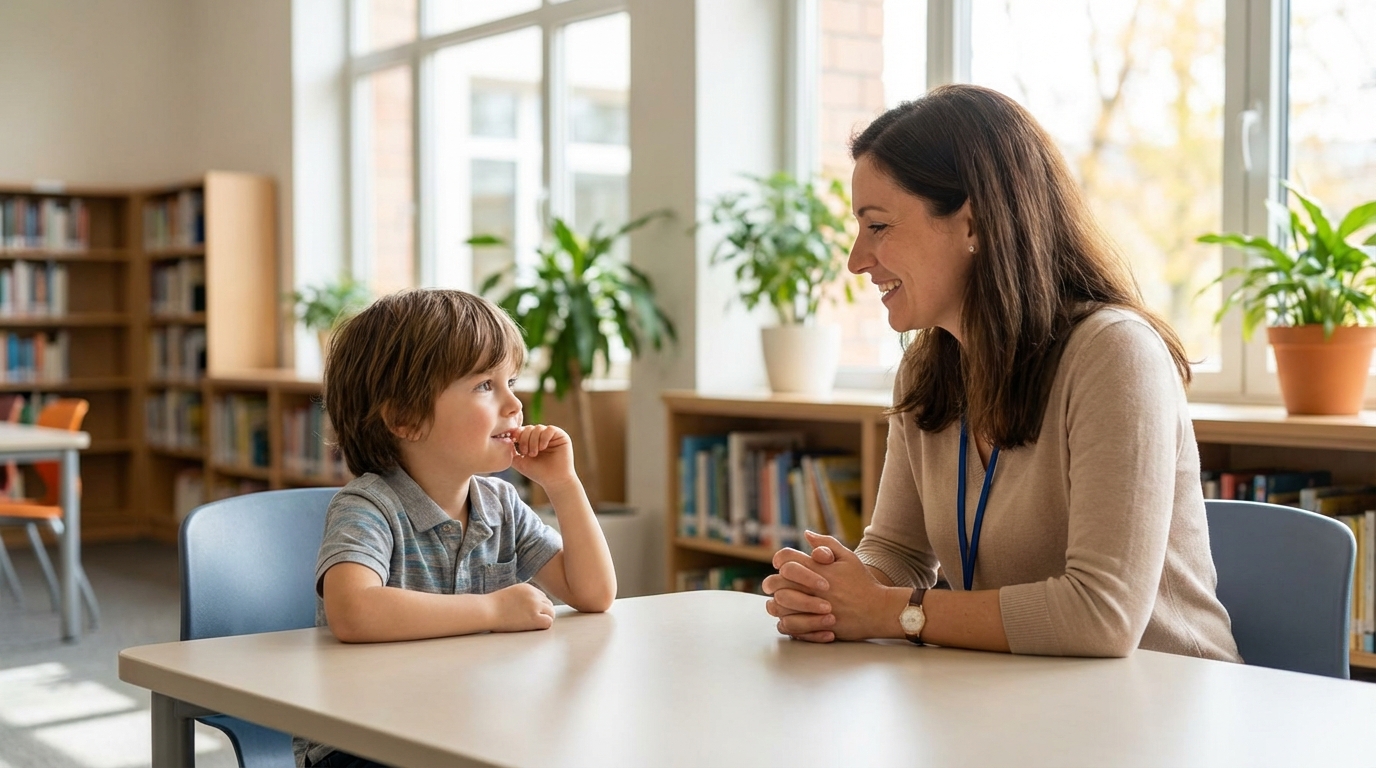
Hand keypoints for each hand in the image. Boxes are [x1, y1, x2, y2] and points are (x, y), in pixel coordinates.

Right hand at [488, 583, 555, 631]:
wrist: (487, 610)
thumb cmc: (493, 606)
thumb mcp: (510, 594)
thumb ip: (522, 598)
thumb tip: (528, 608)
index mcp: (528, 588)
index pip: (542, 597)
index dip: (538, 606)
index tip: (530, 614)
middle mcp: (534, 594)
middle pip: (548, 604)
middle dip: (543, 612)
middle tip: (533, 621)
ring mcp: (535, 605)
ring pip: (551, 613)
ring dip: (545, 619)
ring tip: (533, 625)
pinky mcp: (534, 617)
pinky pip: (549, 622)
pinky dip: (544, 626)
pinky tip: (534, 628)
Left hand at [510, 424, 576, 490]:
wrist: (554, 481)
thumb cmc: (537, 472)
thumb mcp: (519, 461)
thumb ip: (510, 451)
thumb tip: (505, 439)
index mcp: (531, 440)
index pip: (521, 430)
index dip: (517, 435)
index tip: (516, 447)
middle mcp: (541, 436)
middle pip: (528, 428)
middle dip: (524, 439)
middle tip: (525, 453)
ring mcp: (551, 435)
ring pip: (538, 428)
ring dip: (533, 441)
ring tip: (534, 453)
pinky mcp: (561, 436)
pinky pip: (549, 429)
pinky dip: (543, 438)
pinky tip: (542, 448)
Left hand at [769, 531, 906, 641]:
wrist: (879, 610)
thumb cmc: (863, 583)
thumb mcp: (848, 557)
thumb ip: (826, 543)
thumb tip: (807, 534)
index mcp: (818, 569)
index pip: (786, 559)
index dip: (779, 559)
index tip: (779, 565)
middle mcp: (813, 588)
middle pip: (777, 582)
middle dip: (771, 583)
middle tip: (773, 585)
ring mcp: (813, 608)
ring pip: (778, 605)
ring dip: (775, 603)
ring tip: (779, 602)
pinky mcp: (816, 626)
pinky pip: (789, 625)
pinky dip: (784, 622)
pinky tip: (788, 618)